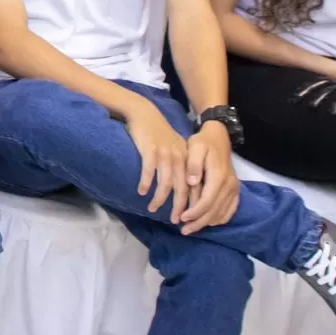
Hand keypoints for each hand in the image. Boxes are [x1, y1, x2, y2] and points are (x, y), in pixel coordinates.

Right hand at [124, 100, 189, 217]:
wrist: (144, 114)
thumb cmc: (159, 134)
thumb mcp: (175, 148)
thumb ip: (181, 165)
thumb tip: (184, 188)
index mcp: (187, 160)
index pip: (194, 186)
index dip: (192, 203)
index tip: (187, 217)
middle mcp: (179, 158)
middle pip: (182, 188)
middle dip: (178, 207)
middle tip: (173, 220)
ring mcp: (165, 155)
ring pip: (165, 184)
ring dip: (159, 199)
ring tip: (152, 209)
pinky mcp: (150, 151)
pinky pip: (149, 173)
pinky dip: (145, 184)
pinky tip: (141, 192)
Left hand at [179, 122, 240, 234]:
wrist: (219, 138)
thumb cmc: (203, 143)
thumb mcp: (195, 148)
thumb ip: (193, 165)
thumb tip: (191, 182)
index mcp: (218, 176)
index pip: (207, 200)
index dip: (195, 212)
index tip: (182, 218)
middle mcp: (229, 185)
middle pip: (214, 210)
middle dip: (199, 222)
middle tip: (184, 231)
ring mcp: (234, 188)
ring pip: (222, 212)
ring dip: (207, 223)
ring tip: (192, 228)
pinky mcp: (236, 190)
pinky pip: (230, 210)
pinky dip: (220, 218)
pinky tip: (208, 223)